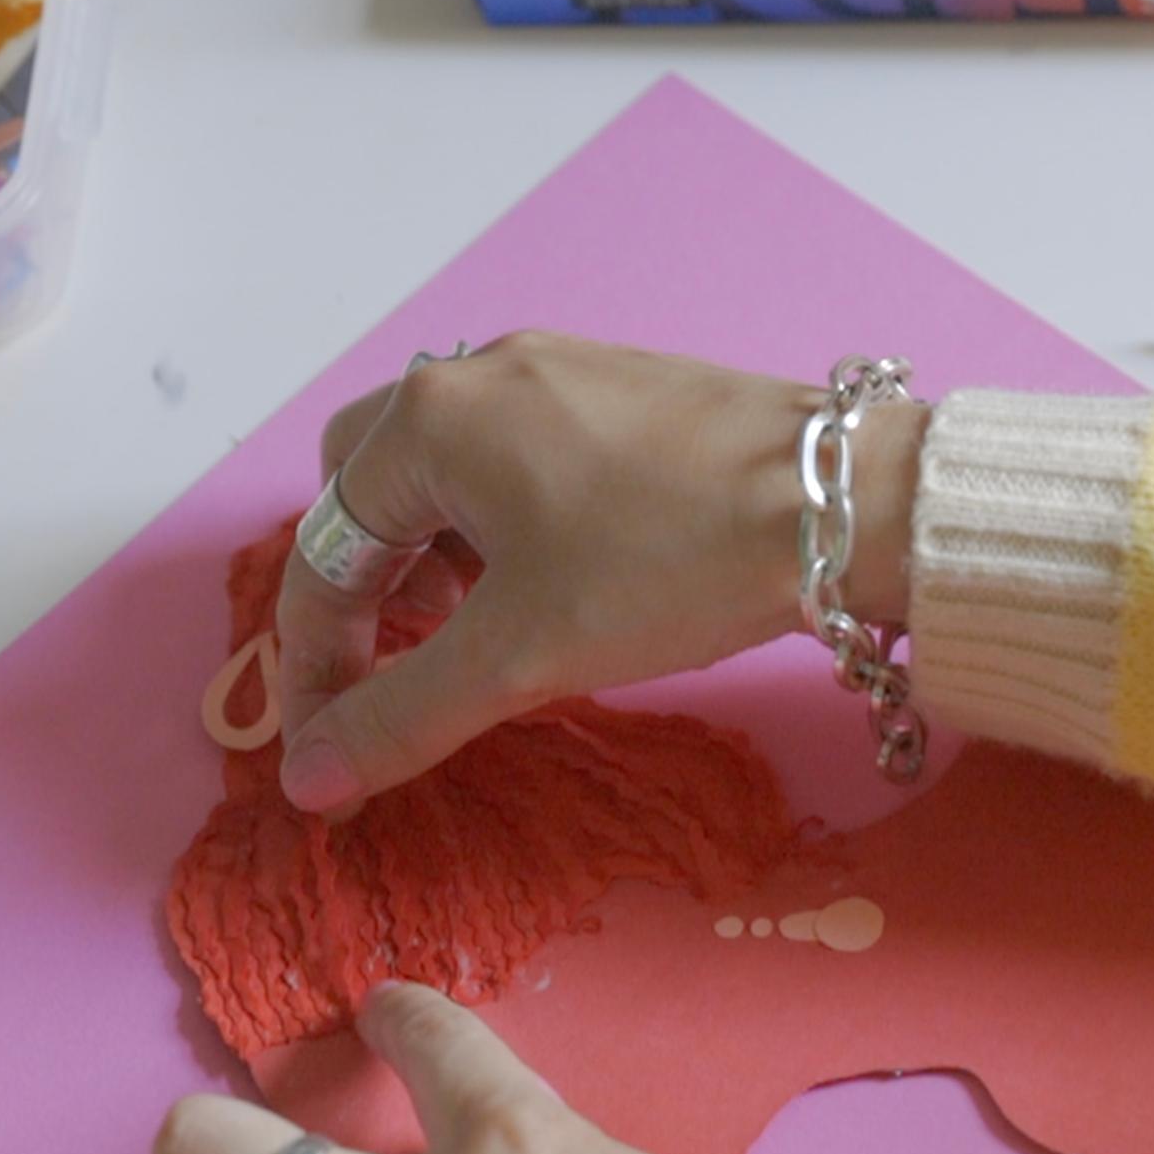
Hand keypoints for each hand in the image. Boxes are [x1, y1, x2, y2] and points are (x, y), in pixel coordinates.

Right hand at [274, 333, 925, 816]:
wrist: (845, 501)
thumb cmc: (670, 561)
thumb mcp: (521, 654)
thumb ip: (403, 716)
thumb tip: (308, 779)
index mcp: (430, 420)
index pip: (325, 550)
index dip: (314, 664)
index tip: (326, 747)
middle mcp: (480, 375)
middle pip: (368, 488)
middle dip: (368, 587)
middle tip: (401, 662)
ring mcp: (556, 373)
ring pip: (449, 474)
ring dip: (438, 562)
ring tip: (485, 634)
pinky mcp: (619, 392)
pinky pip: (519, 461)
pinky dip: (504, 531)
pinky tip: (560, 585)